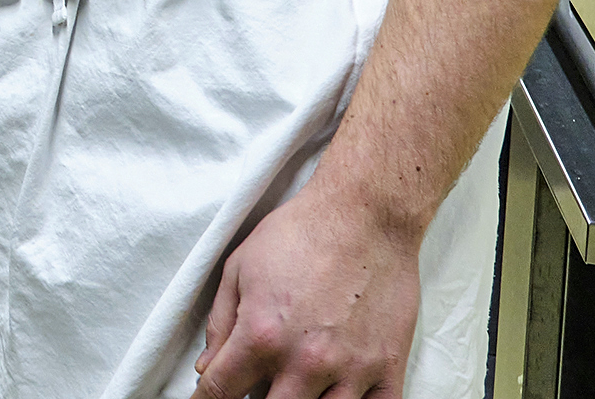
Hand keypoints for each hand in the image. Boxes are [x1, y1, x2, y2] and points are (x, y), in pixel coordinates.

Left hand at [193, 182, 423, 398]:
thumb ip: (220, 323)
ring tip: (295, 385)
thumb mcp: (239, 268)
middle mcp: (305, 362)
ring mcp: (350, 371)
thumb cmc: (300, 233)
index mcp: (262, 336)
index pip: (221, 392)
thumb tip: (207, 367)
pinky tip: (337, 395)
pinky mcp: (387, 369)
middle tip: (256, 383)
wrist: (364, 214)